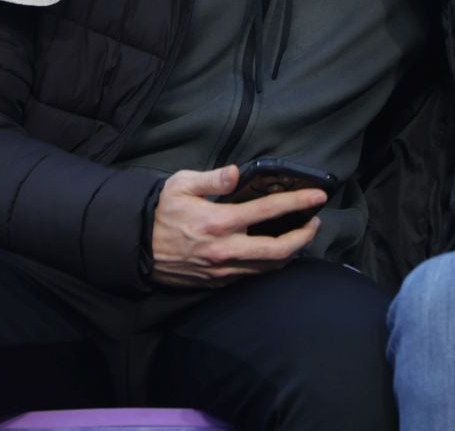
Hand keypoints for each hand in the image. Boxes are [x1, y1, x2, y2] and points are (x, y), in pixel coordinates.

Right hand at [149, 165, 324, 288]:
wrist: (136, 248)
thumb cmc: (160, 212)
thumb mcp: (181, 185)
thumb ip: (212, 179)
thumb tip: (236, 173)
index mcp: (218, 221)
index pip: (268, 210)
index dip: (298, 202)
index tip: (319, 196)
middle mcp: (225, 249)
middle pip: (278, 249)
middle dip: (303, 236)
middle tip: (315, 222)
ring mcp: (222, 269)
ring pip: (267, 267)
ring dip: (290, 252)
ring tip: (300, 235)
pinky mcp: (216, 282)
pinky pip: (251, 275)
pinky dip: (268, 264)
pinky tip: (275, 251)